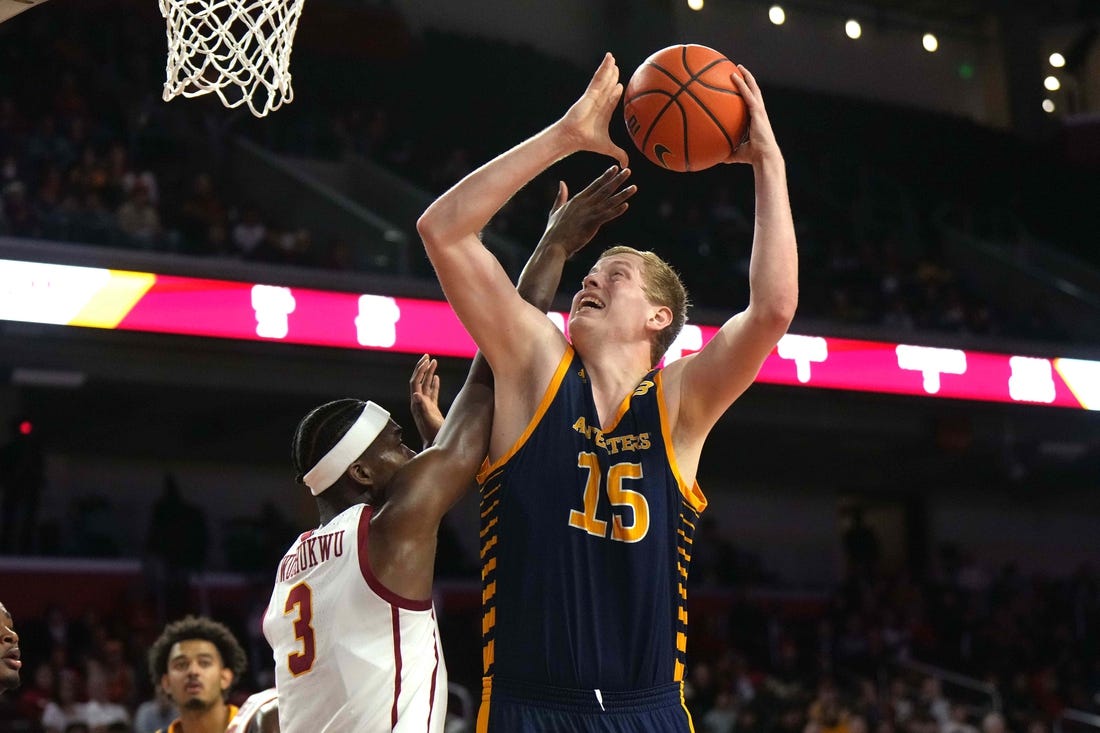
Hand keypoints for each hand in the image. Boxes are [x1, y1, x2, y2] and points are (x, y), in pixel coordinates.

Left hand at [409, 353, 443, 447]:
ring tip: (434, 361)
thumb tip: (416, 395)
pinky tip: (437, 378)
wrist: (436, 446)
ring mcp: (426, 406)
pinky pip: (432, 393)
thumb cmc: (433, 435)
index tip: (426, 360)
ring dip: (429, 373)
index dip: (420, 370)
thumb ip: (422, 408)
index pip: (416, 382)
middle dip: (422, 368)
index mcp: (417, 403)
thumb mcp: (428, 421)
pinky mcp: (432, 409)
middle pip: (419, 381)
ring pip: (426, 385)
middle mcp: (419, 403)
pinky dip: (434, 384)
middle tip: (427, 355)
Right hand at [540, 165, 636, 258]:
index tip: (614, 168)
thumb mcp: (555, 210)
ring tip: (634, 187)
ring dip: (622, 194)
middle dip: (617, 180)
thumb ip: (560, 196)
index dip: (606, 176)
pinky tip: (626, 205)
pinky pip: (607, 215)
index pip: (595, 185)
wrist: (553, 244)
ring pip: (609, 201)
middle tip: (628, 171)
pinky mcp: (591, 224)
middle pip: (604, 189)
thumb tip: (561, 183)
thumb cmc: (554, 231)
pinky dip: (616, 211)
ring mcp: (588, 213)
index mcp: (577, 199)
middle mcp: (584, 203)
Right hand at [558, 52, 629, 167]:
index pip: (610, 101)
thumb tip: (627, 164)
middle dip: (612, 78)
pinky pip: (598, 77)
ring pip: (603, 80)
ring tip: (613, 60)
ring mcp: (594, 96)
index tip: (620, 86)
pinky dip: (604, 68)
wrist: (574, 137)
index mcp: (603, 113)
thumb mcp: (608, 148)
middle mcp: (599, 103)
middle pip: (607, 87)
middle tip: (618, 70)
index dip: (615, 94)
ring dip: (608, 70)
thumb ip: (619, 153)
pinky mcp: (590, 92)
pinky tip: (609, 59)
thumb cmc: (587, 142)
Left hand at [724, 65, 781, 165]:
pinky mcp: (758, 112)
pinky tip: (733, 76)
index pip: (751, 103)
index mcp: (756, 120)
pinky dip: (741, 84)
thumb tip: (713, 156)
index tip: (739, 86)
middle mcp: (759, 112)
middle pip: (754, 91)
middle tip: (739, 70)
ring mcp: (760, 111)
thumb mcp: (736, 153)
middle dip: (747, 80)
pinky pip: (748, 95)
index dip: (746, 93)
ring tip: (738, 67)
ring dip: (746, 77)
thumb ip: (726, 151)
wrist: (764, 157)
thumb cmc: (753, 157)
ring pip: (753, 89)